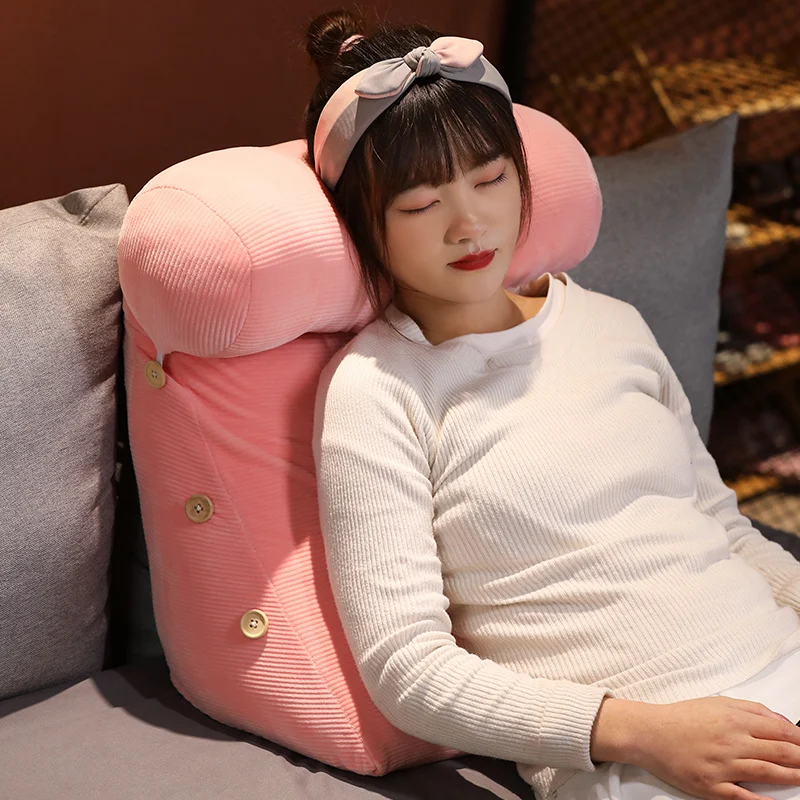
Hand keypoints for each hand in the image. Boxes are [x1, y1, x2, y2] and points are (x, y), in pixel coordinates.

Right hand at [632, 696, 799, 799]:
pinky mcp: (712, 787)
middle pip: (780, 753)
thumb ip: (752, 710)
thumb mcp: (717, 703)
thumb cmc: (681, 718)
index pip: (780, 731)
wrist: (649, 733)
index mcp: (734, 719)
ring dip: (794, 778)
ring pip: (769, 773)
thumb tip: (782, 722)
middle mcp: (731, 742)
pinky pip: (745, 797)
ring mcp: (723, 766)